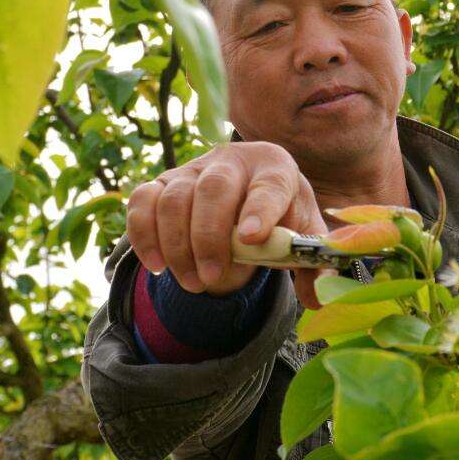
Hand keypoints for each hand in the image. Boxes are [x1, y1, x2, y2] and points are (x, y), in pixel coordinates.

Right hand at [125, 142, 326, 307]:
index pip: (269, 185)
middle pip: (213, 190)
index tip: (253, 239)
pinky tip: (158, 267)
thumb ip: (313, 262)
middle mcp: (232, 160)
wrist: (248, 194)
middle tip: (212, 278)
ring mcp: (192, 169)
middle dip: (210, 237)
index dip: (260, 210)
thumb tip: (317, 299)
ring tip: (194, 283)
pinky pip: (141, 202)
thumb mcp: (303, 232)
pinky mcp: (162, 183)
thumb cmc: (279, 215)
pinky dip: (144, 236)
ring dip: (178, 245)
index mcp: (275, 167)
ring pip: (173, 198)